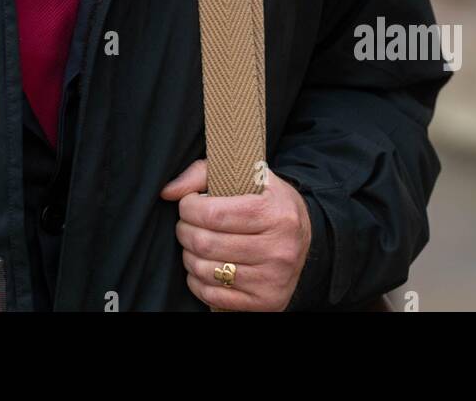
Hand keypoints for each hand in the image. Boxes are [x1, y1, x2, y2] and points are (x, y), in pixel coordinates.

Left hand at [160, 158, 312, 310]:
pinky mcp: (267, 302)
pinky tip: (204, 266)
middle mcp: (279, 249)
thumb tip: (169, 192)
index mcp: (275, 213)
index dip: (188, 208)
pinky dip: (198, 281)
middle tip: (187, 224)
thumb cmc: (268, 201)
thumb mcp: (248, 174)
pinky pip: (213, 296)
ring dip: (189, 256)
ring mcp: (273, 280)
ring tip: (196, 244)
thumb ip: (205, 172)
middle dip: (185, 231)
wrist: (306, 236)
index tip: (189, 204)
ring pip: (206, 271)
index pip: (213, 214)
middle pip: (206, 243)